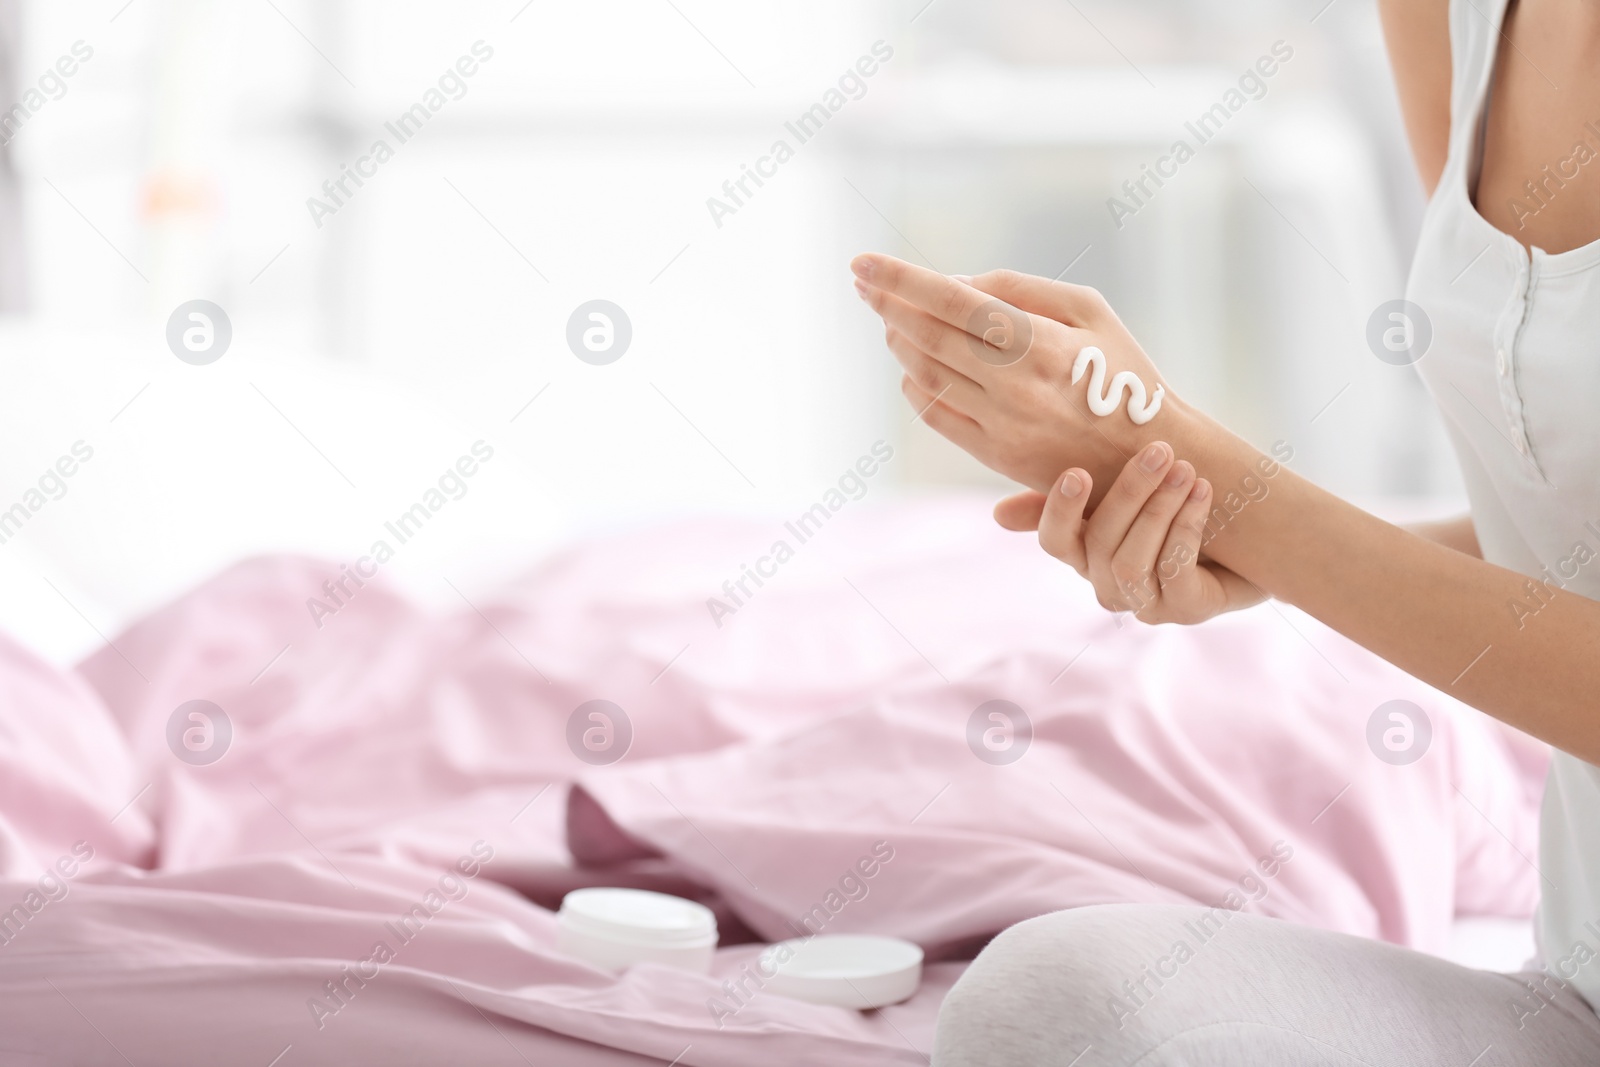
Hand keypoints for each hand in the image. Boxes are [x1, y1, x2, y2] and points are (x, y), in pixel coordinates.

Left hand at [852, 253, 1176, 494]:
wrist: (1149, 454)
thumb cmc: (1121, 369)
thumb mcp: (1089, 309)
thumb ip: (1021, 289)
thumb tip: (954, 283)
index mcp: (1042, 342)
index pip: (953, 302)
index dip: (901, 280)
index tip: (862, 263)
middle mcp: (1016, 386)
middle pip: (929, 337)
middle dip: (888, 306)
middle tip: (864, 285)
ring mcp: (1003, 425)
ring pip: (927, 376)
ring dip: (899, 343)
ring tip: (888, 320)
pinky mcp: (996, 455)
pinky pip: (938, 415)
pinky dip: (915, 387)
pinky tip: (911, 366)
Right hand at [995, 443, 1263, 623]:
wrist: (1253, 541)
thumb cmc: (1178, 511)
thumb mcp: (1125, 493)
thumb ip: (1074, 494)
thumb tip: (998, 515)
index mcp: (1087, 554)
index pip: (1055, 542)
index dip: (1059, 512)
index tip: (1078, 472)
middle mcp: (1109, 584)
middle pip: (1100, 544)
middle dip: (1130, 493)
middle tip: (1160, 451)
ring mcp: (1146, 602)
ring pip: (1132, 560)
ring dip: (1160, 509)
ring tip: (1186, 470)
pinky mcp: (1186, 610)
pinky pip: (1174, 570)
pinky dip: (1187, 527)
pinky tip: (1203, 493)